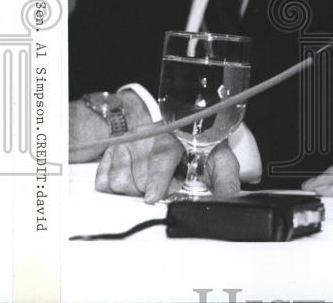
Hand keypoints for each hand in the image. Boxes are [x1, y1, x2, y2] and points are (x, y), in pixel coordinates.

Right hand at [95, 135, 240, 202]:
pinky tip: (134, 181)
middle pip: (139, 176)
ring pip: (119, 180)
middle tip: (168, 187)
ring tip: (152, 184)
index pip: (161, 157)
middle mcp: (149, 134)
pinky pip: (103, 180)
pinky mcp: (114, 150)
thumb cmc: (202, 151)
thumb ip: (226, 179)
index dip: (157, 179)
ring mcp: (129, 141)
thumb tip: (229, 197)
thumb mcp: (220, 162)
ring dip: (134, 191)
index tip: (153, 197)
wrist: (186, 135)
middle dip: (153, 191)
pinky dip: (116, 188)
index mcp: (176, 135)